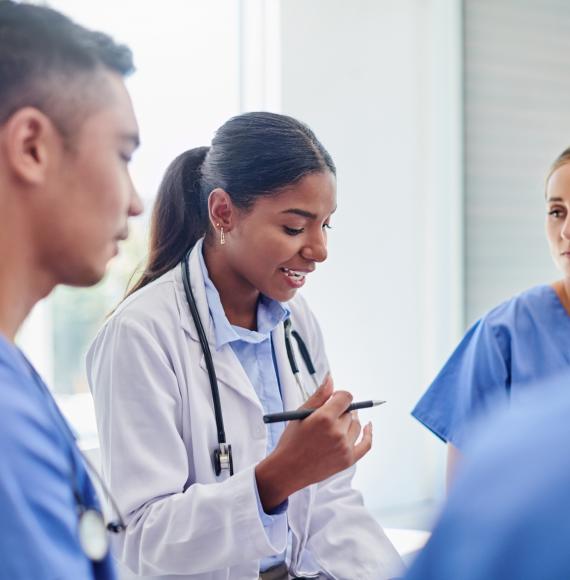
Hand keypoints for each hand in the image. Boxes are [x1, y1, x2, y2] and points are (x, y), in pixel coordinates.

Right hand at [255, 375, 372, 510]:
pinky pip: (366, 444)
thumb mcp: (301, 414)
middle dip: (340, 411)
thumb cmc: (291, 441)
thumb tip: (331, 378)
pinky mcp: (348, 460)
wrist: (288, 469)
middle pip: (350, 412)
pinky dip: (369, 434)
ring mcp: (344, 447)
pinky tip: (369, 426)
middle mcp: (337, 432)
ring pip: (356, 425)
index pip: (345, 397)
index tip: (333, 399)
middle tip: (327, 418)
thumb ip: (319, 396)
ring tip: (336, 425)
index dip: (339, 396)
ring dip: (349, 422)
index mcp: (324, 418)